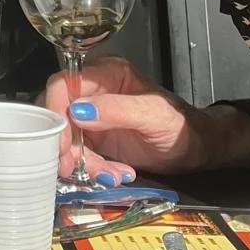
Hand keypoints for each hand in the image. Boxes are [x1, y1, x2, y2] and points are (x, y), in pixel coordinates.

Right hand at [41, 55, 210, 181]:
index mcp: (106, 74)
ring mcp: (92, 116)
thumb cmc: (180, 125)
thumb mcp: (152, 116)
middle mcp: (93, 92)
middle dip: (65, 144)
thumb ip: (116, 110)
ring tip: (110, 175)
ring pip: (66, 138)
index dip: (56, 111)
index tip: (62, 143)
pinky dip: (91, 168)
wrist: (194, 148)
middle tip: (75, 168)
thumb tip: (77, 111)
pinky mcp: (93, 138)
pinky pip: (79, 153)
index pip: (64, 83)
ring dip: (82, 162)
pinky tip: (115, 175)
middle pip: (59, 113)